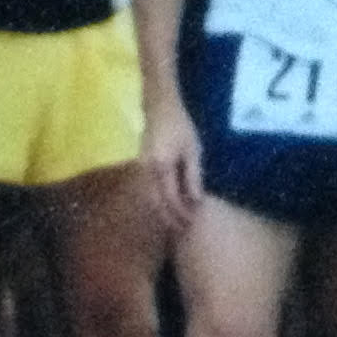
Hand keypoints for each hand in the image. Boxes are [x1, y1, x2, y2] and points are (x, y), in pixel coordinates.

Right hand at [143, 99, 204, 232]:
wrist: (159, 107)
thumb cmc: (180, 126)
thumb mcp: (192, 150)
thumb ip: (193, 177)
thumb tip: (196, 201)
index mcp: (160, 166)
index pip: (170, 198)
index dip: (181, 212)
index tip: (192, 221)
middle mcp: (146, 171)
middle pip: (156, 203)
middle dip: (170, 217)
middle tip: (184, 228)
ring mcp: (140, 169)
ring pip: (150, 198)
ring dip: (163, 211)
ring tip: (177, 221)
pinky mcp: (140, 167)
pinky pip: (148, 189)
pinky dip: (158, 200)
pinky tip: (169, 205)